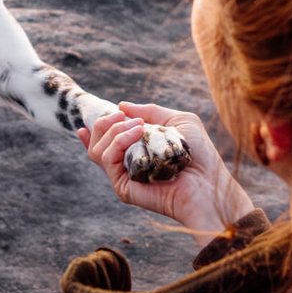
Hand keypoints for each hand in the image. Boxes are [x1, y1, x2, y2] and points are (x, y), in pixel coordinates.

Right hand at [79, 102, 254, 246]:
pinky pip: (107, 158)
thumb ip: (150, 112)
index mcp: (137, 152)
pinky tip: (137, 132)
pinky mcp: (122, 187)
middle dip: (104, 123)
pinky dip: (118, 140)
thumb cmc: (199, 154)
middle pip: (96, 144)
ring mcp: (123, 176)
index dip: (92, 134)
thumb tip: (122, 106)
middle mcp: (126, 165)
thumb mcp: (178, 121)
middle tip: (123, 116)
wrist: (207, 182)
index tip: (84, 126)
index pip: (106, 144)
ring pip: (97, 150)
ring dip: (114, 130)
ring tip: (138, 126)